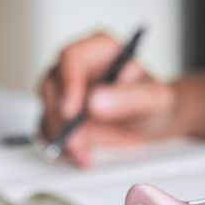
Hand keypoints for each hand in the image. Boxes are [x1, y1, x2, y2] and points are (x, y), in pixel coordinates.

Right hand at [37, 31, 177, 166]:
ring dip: (61, 135)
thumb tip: (95, 102)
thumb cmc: (156, 103)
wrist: (154, 124)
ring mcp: (66, 90)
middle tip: (77, 142)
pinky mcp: (60, 114)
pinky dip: (61, 146)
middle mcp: (78, 66)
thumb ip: (130, 98)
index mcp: (100, 49)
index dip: (68, 83)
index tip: (72, 111)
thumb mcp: (155, 99)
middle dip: (61, 118)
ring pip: (47, 109)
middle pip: (52, 84)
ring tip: (84, 153)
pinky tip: (81, 155)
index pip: (73, 57)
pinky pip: (48, 129)